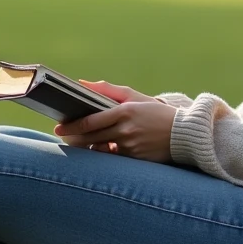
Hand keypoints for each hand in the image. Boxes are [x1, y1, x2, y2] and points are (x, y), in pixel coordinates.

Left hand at [55, 82, 176, 162]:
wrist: (183, 133)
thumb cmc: (155, 112)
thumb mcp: (134, 97)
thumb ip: (108, 90)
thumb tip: (83, 83)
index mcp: (125, 112)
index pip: (91, 121)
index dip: (72, 126)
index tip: (59, 126)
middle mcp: (126, 130)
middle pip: (91, 138)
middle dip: (74, 138)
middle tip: (62, 136)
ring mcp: (130, 147)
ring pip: (100, 150)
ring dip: (86, 148)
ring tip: (77, 144)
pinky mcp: (135, 160)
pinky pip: (113, 158)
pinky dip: (104, 154)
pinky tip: (98, 150)